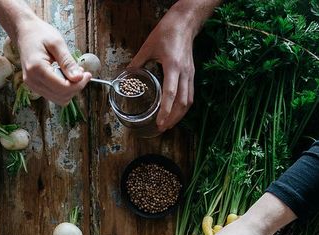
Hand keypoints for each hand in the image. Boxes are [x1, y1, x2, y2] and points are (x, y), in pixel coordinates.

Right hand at [14, 15, 90, 104]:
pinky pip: (54, 95)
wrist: (24, 32)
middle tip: (82, 73)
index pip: (63, 88)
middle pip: (61, 96)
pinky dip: (63, 89)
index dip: (78, 85)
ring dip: (70, 89)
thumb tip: (78, 78)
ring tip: (73, 73)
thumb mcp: (57, 43)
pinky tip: (65, 76)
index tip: (87, 75)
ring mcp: (32, 85)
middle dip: (75, 87)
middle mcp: (32, 80)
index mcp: (36, 68)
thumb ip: (68, 62)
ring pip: (58, 99)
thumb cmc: (39, 33)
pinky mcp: (35, 87)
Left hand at [129, 6, 195, 130]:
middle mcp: (183, 73)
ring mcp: (190, 74)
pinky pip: (190, 95)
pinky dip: (184, 107)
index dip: (165, 110)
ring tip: (169, 124)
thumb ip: (137, 62)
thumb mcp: (148, 46)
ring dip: (180, 115)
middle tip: (163, 128)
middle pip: (182, 103)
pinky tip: (176, 112)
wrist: (184, 23)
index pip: (170, 94)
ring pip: (188, 101)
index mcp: (172, 66)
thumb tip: (127, 75)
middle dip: (173, 118)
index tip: (160, 122)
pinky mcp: (192, 74)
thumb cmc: (166, 32)